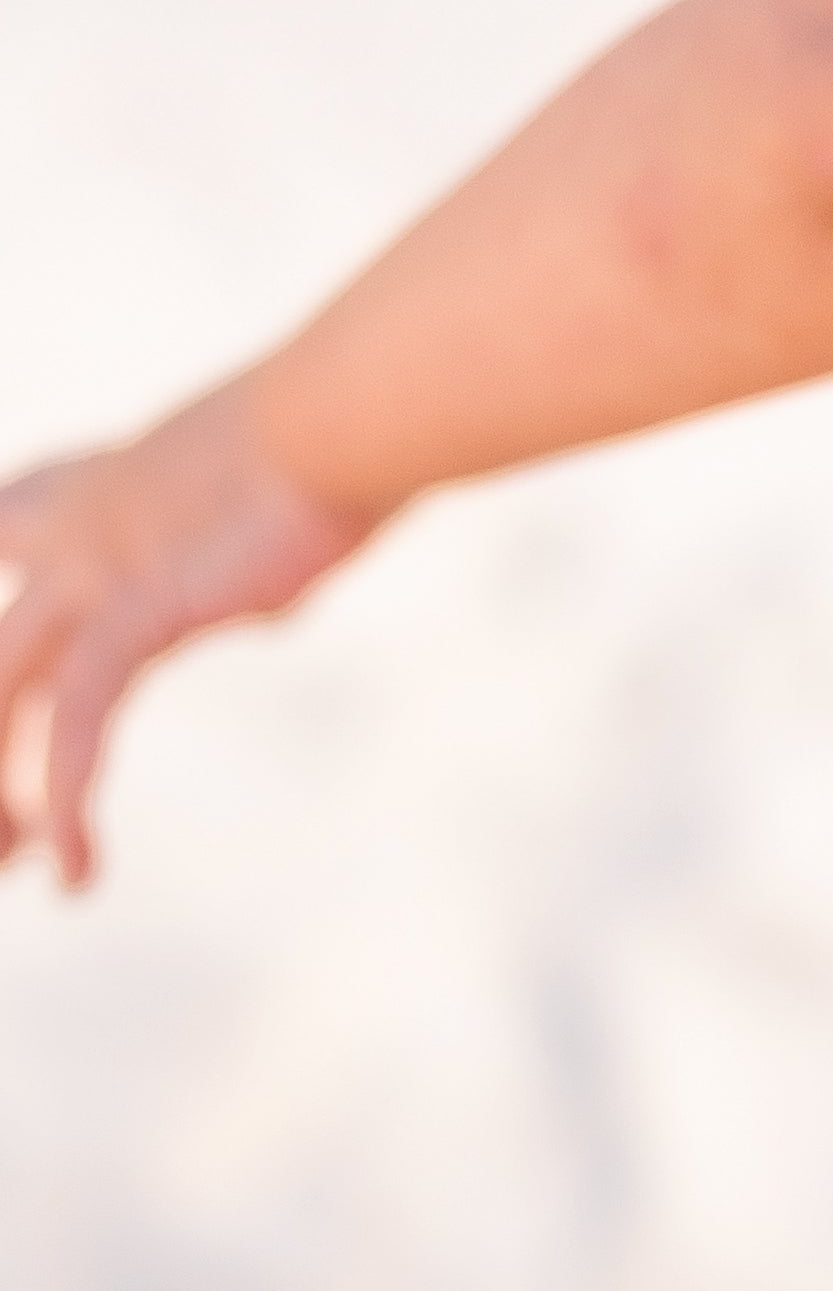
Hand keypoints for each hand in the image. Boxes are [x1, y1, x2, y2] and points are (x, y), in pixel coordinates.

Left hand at [0, 397, 369, 886]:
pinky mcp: (133, 613)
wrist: (341, 416)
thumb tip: (271, 589)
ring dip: (1, 789)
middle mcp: (74, 530)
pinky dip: (70, 805)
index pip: (10, 528)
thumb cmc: (339, 437)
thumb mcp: (268, 489)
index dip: (9, 559)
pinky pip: (76, 724)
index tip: (15, 642)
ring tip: (9, 867)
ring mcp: (91, 570)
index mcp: (101, 487)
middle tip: (1, 824)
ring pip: (3, 691)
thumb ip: (237, 551)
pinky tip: (75, 874)